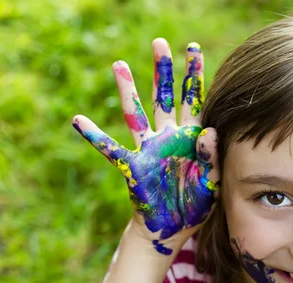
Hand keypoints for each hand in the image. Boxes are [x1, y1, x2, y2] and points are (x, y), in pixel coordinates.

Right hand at [73, 39, 218, 254]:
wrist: (174, 228)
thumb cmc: (197, 203)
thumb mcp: (213, 182)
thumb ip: (213, 157)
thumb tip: (208, 130)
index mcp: (191, 137)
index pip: (194, 100)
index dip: (193, 76)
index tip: (193, 49)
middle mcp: (168, 137)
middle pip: (164, 97)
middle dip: (163, 71)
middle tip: (159, 43)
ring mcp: (148, 149)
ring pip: (137, 114)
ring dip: (128, 91)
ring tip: (120, 65)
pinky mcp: (133, 166)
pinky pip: (110, 149)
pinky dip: (94, 136)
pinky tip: (78, 120)